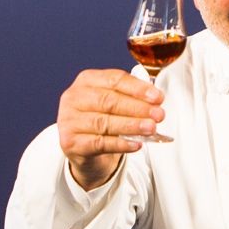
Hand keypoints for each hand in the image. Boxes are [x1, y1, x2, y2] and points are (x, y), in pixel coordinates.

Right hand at [57, 69, 163, 189]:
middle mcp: (74, 98)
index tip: (157, 97)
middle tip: (158, 114)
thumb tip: (155, 98)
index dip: (138, 88)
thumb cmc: (103, 119)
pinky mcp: (71, 142)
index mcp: (87, 80)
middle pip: (109, 101)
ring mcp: (69, 120)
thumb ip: (131, 96)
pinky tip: (136, 144)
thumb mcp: (115, 102)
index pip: (114, 80)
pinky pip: (99, 143)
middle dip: (137, 108)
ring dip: (131, 125)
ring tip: (150, 128)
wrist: (85, 149)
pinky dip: (120, 144)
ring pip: (104, 122)